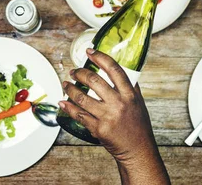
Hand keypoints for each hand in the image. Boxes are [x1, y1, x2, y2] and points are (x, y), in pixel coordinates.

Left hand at [59, 49, 168, 183]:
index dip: (101, 58)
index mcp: (130, 94)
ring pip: (82, 97)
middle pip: (94, 81)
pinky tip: (63, 102)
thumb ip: (130, 86)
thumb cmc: (138, 125)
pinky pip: (78, 115)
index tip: (90, 51)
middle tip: (74, 71)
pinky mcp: (99, 128)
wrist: (138, 149)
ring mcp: (108, 116)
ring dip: (70, 88)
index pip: (114, 70)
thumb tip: (120, 69)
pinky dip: (68, 107)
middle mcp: (119, 103)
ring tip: (65, 84)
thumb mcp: (138, 102)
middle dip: (80, 73)